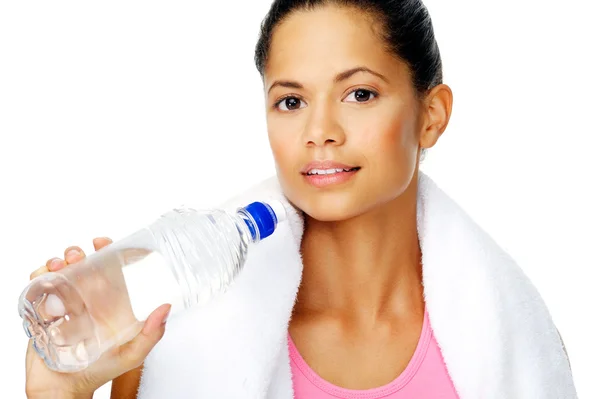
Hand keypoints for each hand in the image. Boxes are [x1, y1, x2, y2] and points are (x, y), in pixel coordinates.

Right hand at [25, 238, 170, 397]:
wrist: (64, 389)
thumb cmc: (100, 371)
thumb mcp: (131, 354)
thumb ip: (151, 335)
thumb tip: (166, 307)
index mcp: (109, 302)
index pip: (108, 269)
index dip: (107, 251)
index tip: (103, 242)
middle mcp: (87, 299)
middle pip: (82, 265)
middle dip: (78, 252)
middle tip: (78, 254)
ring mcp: (64, 303)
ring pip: (60, 271)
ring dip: (58, 260)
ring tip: (60, 264)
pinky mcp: (43, 311)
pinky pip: (39, 286)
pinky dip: (40, 275)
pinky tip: (45, 276)